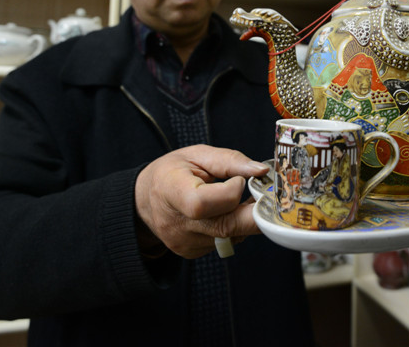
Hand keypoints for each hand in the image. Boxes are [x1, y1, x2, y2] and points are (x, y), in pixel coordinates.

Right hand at [134, 144, 269, 258]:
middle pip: (226, 227)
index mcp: (171, 191)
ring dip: (243, 219)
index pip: (205, 203)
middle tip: (263, 196)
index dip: (231, 191)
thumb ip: (231, 160)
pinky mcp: (192, 253)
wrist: (145, 199)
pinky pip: (225, 242)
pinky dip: (232, 228)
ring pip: (231, 236)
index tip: (238, 179)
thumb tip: (261, 170)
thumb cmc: (172, 172)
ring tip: (236, 201)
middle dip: (254, 212)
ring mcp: (184, 242)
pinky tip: (223, 214)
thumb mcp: (198, 154)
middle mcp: (176, 224)